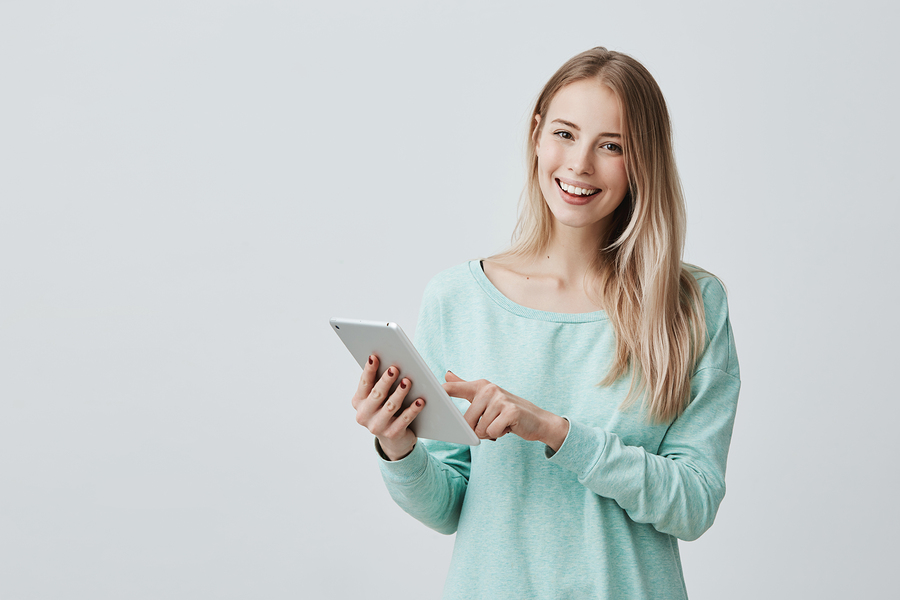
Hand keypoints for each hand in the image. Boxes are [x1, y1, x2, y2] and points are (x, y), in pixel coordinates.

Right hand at [351, 355, 424, 460]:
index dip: (369, 370)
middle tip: (394, 368)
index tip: (375, 357)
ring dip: (399, 393)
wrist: (393, 440)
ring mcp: (377, 427)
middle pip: (376, 394)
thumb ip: (379, 382)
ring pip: (390, 407)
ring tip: (408, 381)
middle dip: (386, 380)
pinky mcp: (392, 434)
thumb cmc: (386, 410)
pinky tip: (420, 401)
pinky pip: (404, 420)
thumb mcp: (379, 398)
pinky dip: (413, 409)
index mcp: (358, 402)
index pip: (364, 383)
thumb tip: (389, 362)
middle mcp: (364, 415)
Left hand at [442, 372, 568, 450]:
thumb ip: (464, 386)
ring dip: (489, 433)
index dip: (441, 391)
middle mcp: (489, 389)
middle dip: (477, 429)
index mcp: (480, 386)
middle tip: (492, 422)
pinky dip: (499, 435)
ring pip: (479, 429)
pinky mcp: (510, 412)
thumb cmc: (506, 410)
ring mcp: (500, 399)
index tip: (428, 391)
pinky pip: (492, 432)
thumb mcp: (485, 396)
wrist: (536, 420)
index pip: (453, 388)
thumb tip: (446, 374)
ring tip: (501, 424)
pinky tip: (508, 427)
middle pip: (466, 421)